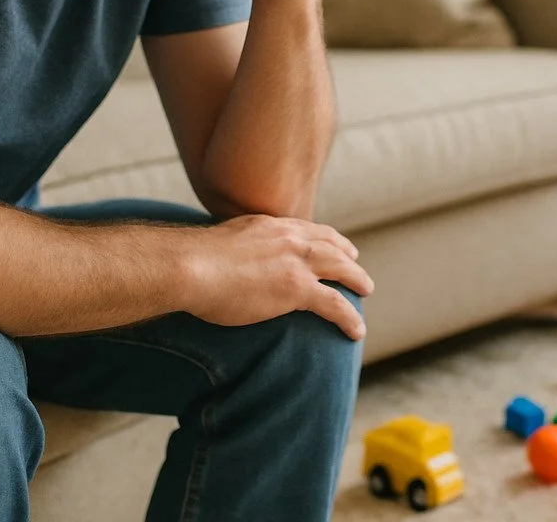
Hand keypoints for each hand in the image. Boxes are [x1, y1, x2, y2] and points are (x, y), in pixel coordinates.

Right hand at [181, 214, 373, 339]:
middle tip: (356, 265)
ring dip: (357, 280)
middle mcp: (289, 238)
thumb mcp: (222, 240)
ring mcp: (296, 262)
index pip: (308, 229)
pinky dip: (350, 317)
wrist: (190, 267)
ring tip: (366, 291)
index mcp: (271, 226)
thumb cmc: (193, 261)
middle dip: (347, 255)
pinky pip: (335, 304)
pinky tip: (357, 330)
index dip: (325, 238)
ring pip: (341, 269)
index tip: (334, 245)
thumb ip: (237, 247)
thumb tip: (229, 259)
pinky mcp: (297, 289)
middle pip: (330, 245)